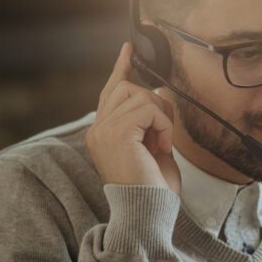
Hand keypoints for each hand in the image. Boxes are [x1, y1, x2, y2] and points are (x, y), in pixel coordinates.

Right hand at [85, 43, 180, 192]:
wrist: (148, 212)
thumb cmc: (153, 188)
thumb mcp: (152, 149)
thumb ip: (148, 123)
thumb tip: (157, 96)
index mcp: (102, 133)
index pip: (110, 92)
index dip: (120, 68)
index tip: (127, 49)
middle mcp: (97, 130)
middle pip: (128, 87)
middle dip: (155, 104)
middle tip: (163, 135)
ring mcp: (104, 130)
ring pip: (140, 95)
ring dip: (161, 117)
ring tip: (161, 144)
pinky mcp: (116, 132)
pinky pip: (148, 108)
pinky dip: (163, 125)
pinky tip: (162, 146)